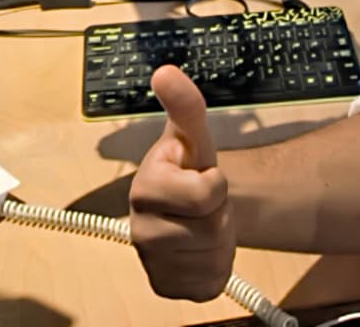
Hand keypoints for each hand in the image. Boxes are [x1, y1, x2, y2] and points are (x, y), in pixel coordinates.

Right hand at [129, 65, 234, 300]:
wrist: (187, 209)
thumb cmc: (188, 167)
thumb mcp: (193, 136)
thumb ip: (185, 105)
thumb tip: (165, 71)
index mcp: (145, 187)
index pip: (208, 192)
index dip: (215, 183)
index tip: (198, 174)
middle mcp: (140, 230)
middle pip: (214, 226)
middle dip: (219, 213)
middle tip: (204, 203)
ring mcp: (151, 263)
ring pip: (214, 256)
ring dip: (219, 240)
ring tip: (201, 224)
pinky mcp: (166, 289)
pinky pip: (210, 282)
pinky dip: (215, 268)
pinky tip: (199, 251)